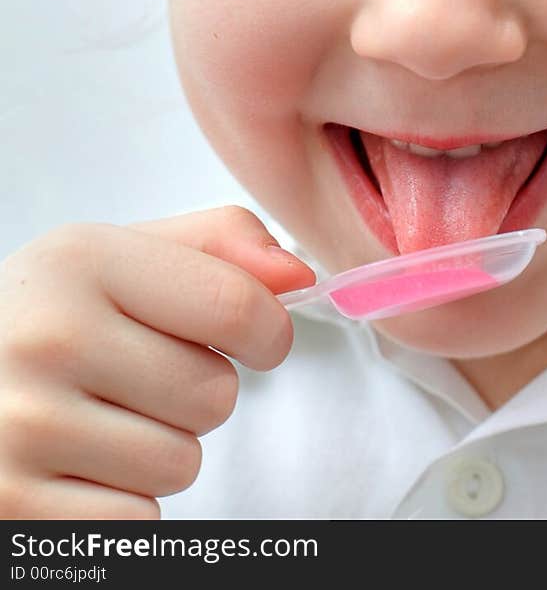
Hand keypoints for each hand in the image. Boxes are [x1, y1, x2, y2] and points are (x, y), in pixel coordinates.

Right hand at [0, 205, 313, 517]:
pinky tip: (76, 464)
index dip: (269, 331)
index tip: (255, 338)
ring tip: (102, 418)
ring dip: (160, 448)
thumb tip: (299, 274)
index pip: (237, 306)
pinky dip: (122, 501)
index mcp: (82, 261)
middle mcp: (48, 338)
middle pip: (214, 394)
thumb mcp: (121, 256)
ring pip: (182, 463)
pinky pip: (139, 518)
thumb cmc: (52, 315)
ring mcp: (25, 428)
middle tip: (136, 378)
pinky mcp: (16, 508)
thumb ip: (219, 246)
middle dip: (196, 392)